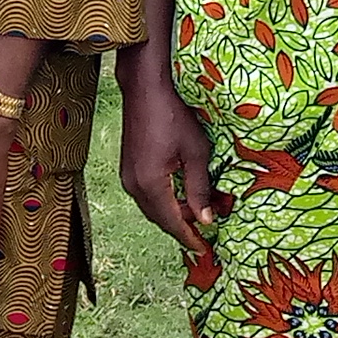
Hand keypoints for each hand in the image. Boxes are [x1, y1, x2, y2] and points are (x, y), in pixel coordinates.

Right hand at [116, 75, 229, 257]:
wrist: (145, 88)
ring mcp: (128, 176)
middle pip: (161, 218)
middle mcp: (134, 185)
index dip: (190, 237)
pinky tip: (182, 192)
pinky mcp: (128, 167)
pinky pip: (147, 195)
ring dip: (175, 212)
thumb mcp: (196, 153)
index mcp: (150, 184)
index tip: (205, 249)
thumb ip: (200, 189)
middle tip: (209, 225)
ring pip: (153, 207)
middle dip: (184, 226)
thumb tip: (206, 219)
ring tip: (200, 208)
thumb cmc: (173, 115)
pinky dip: (165, 200)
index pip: (173, 222)